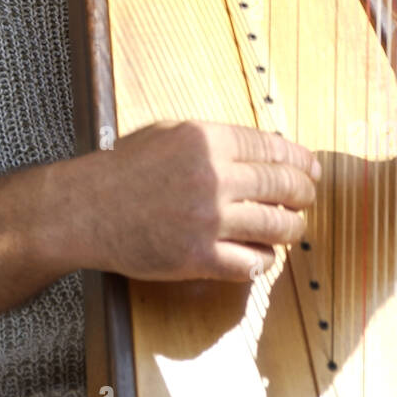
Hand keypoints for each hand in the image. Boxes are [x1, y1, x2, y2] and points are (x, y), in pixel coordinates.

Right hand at [77, 120, 319, 282]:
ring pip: (276, 226)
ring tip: (292, 228)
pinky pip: (253, 262)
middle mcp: (214, 176)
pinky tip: (262, 254)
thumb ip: (215, 140)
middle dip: (303, 194)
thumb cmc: (123, 169)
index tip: (310, 169)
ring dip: (292, 228)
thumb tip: (262, 148)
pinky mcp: (200, 257)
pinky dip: (264, 259)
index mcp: (207, 140)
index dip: (298, 159)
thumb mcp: (169, 133)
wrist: (86, 209)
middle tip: (307, 198)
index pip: (272, 147)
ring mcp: (209, 220)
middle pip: (282, 185)